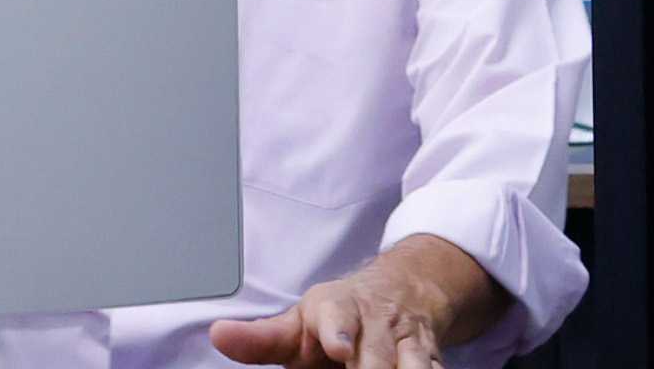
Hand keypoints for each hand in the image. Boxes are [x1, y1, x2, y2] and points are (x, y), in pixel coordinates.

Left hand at [208, 239, 493, 368]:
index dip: (338, 332)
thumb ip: (261, 339)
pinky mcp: (431, 354)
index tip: (338, 348)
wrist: (401, 292)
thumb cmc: (337, 319)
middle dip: (369, 368)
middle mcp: (377, 321)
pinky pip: (435, 367)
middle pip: (376, 354)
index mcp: (338, 310)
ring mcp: (407, 340)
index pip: (338, 317)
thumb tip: (218, 334)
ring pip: (413, 362)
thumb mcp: (298, 324)